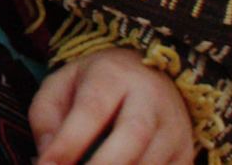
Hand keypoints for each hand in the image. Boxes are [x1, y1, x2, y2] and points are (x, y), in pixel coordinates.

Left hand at [31, 47, 194, 164]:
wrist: (149, 76)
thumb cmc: (95, 85)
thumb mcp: (61, 86)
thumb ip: (45, 119)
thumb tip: (47, 160)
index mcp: (113, 75)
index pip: (92, 109)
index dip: (68, 143)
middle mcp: (151, 98)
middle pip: (134, 134)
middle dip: (103, 164)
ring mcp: (174, 127)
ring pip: (152, 162)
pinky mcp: (186, 153)